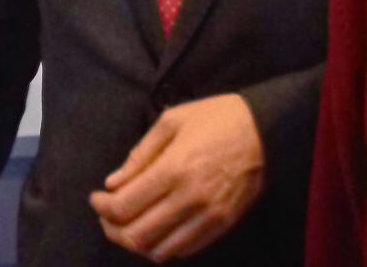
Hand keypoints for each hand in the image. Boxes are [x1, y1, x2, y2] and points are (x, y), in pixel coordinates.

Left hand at [89, 93, 264, 261]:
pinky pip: (184, 250)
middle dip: (112, 229)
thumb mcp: (175, 119)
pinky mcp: (223, 224)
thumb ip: (141, 152)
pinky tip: (159, 228)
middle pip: (136, 235)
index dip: (102, 207)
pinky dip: (163, 246)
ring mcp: (208, 215)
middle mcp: (190, 198)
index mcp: (175, 168)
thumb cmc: (220, 117)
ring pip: (158, 250)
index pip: (123, 206)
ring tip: (131, 224)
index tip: (97, 197)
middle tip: (108, 215)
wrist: (269, 128)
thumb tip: (114, 183)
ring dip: (136, 242)